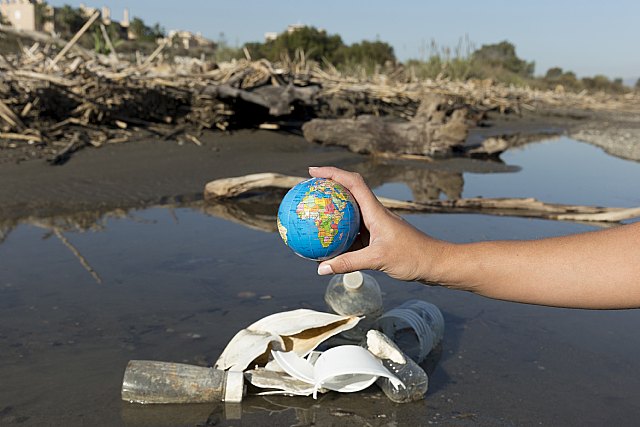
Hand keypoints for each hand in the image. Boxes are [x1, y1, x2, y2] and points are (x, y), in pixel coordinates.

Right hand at [309, 166, 449, 281]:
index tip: (312, 171)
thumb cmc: (413, 257)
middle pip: (348, 193)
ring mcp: (376, 226)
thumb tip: (321, 268)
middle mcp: (375, 214)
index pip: (352, 183)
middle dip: (327, 188)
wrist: (435, 264)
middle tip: (306, 191)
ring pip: (349, 215)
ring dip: (332, 213)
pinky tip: (326, 246)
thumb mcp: (378, 260)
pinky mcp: (377, 239)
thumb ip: (349, 263)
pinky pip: (353, 234)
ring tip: (311, 216)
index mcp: (376, 211)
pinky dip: (339, 236)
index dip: (332, 173)